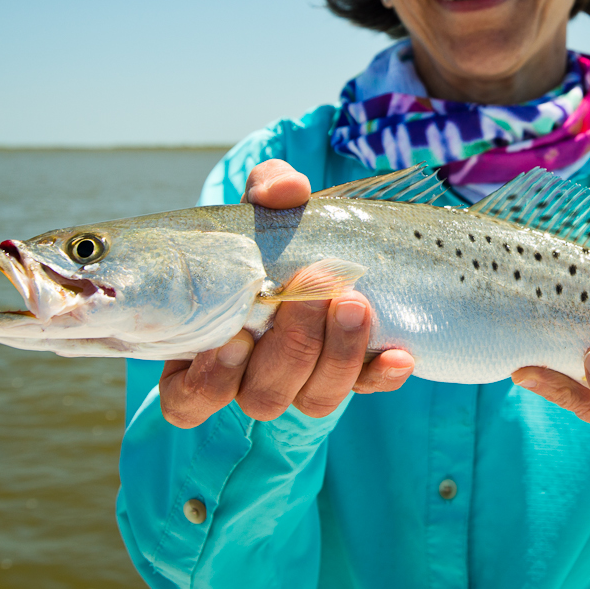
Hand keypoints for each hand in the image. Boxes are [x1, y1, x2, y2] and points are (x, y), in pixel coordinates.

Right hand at [159, 160, 415, 427]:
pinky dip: (380, 375)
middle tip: (314, 290)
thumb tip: (287, 190)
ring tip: (353, 302)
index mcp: (203, 352)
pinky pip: (364, 389)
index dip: (211, 379)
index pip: (190, 397)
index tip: (236, 338)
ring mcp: (300, 383)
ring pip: (314, 400)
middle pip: (264, 396)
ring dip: (337, 356)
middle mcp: (248, 381)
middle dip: (292, 347)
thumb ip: (267, 189)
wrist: (316, 239)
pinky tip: (399, 354)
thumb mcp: (260, 205)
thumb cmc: (268, 231)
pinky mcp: (348, 377)